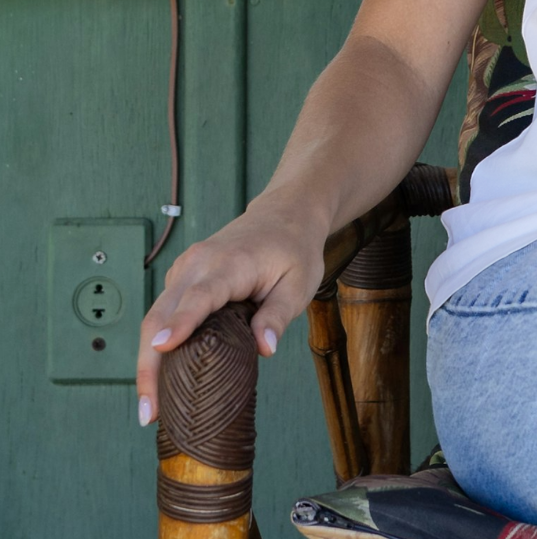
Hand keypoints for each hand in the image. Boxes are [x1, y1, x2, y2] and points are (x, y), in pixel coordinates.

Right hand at [135, 194, 327, 427]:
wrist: (285, 213)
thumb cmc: (294, 249)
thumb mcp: (300, 283)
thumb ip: (279, 315)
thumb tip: (265, 349)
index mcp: (230, 263)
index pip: (200, 295)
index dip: (180, 323)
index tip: (162, 347)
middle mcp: (199, 263)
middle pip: (161, 314)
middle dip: (149, 364)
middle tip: (150, 412)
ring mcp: (185, 268)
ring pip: (155, 316)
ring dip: (147, 361)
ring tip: (153, 407)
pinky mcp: (181, 277)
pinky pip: (162, 312)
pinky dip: (157, 344)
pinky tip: (164, 377)